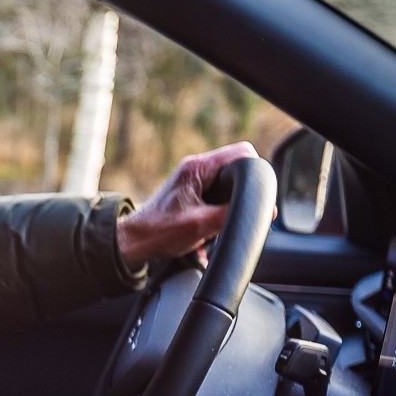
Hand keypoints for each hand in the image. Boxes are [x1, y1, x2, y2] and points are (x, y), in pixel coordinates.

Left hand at [115, 142, 260, 269]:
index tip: (258, 193)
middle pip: (238, 167)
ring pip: (228, 183)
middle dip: (245, 190)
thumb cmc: (158, 232)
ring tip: (225, 221)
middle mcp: (195, 168)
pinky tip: (215, 227)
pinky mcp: (190, 193)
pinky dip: (220, 210)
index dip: (257, 171)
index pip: (243, 152)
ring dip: (232, 203)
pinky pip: (217, 195)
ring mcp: (193, 180)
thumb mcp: (201, 225)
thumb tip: (263, 211)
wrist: (133, 242)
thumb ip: (232, 214)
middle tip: (244, 211)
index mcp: (198, 168)